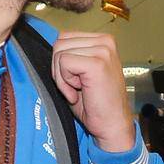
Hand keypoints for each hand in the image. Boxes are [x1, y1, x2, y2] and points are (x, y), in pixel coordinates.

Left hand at [50, 31, 136, 152]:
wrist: (112, 125)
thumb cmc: (96, 104)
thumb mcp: (81, 73)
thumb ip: (70, 55)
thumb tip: (52, 47)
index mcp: (103, 41)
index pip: (64, 38)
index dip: (61, 62)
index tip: (76, 81)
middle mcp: (105, 42)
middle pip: (59, 43)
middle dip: (59, 69)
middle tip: (75, 88)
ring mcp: (103, 51)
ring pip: (59, 53)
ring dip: (62, 77)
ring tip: (78, 91)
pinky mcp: (97, 63)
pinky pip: (63, 63)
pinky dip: (64, 82)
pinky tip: (78, 93)